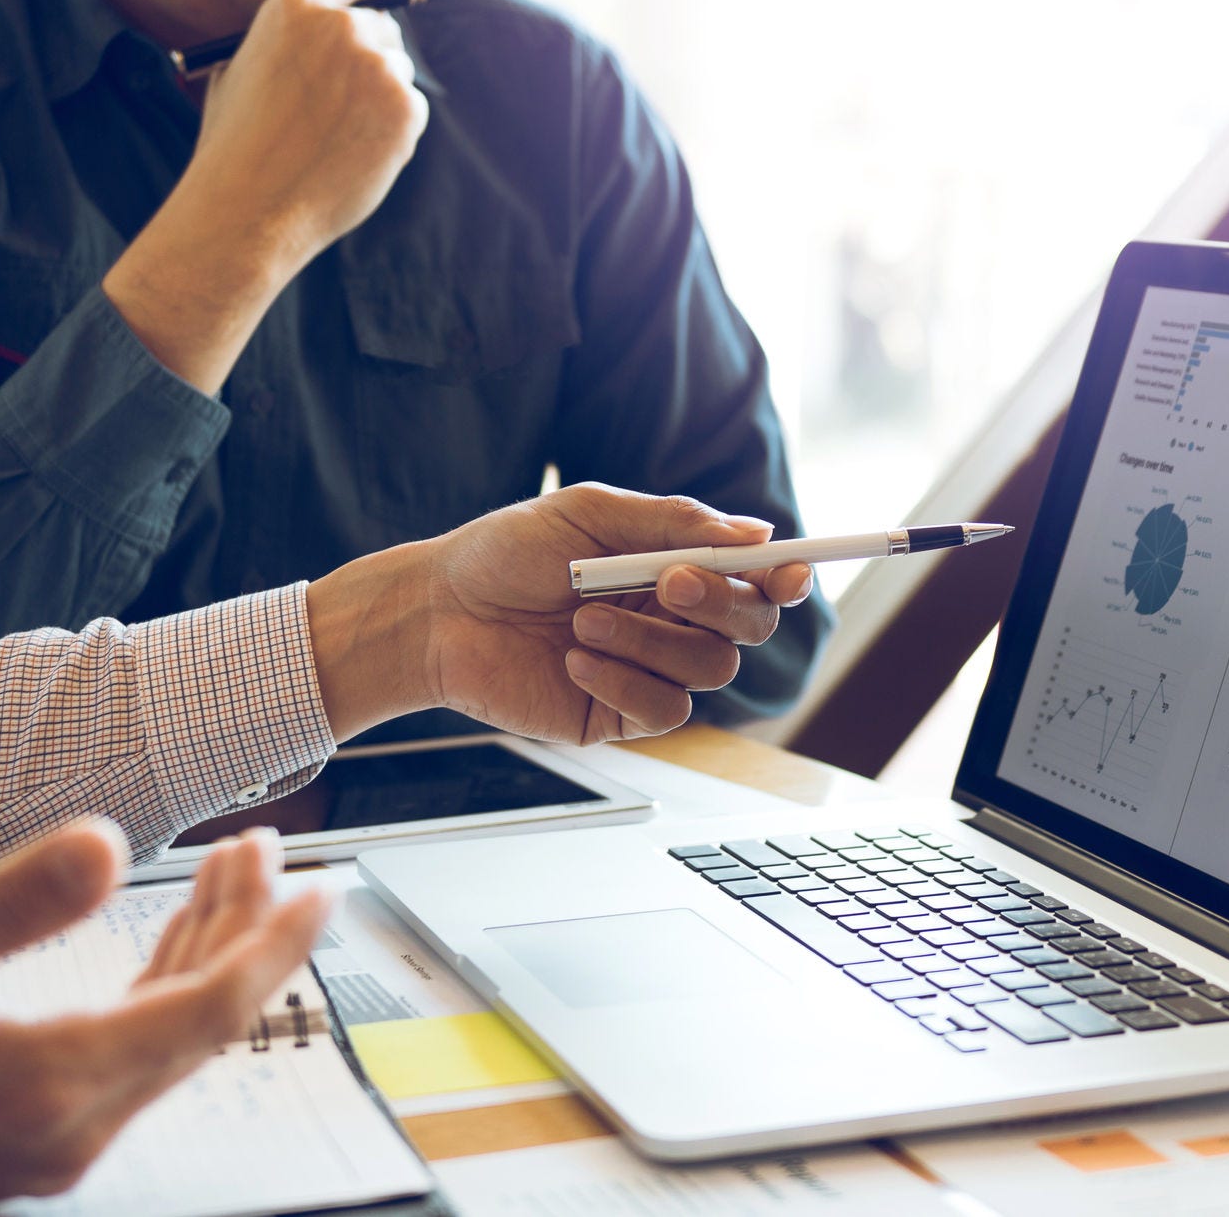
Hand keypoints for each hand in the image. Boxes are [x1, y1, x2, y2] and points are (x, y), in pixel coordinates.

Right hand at [0, 820, 327, 1215]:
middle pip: (205, 1017)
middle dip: (250, 927)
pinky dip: (167, 984)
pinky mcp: (38, 1131)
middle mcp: (75, 1123)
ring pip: (174, 1031)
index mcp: (52, 1083)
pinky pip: (136, 1050)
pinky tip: (174, 934)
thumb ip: (3, 907)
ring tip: (233, 866)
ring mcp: (60, 1136)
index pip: (212, 1008)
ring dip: (212, 948)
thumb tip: (104, 843)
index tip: (324, 886)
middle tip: (266, 846)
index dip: (276, 943)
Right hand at [105, 0, 427, 391]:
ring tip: (334, 139)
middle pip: (383, 28)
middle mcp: (341, 26)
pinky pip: (413, 110)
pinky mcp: (406, 108)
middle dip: (370, 61)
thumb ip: (285, 41)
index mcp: (293, 5)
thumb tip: (328, 29)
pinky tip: (353, 158)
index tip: (364, 19)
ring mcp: (377, 66)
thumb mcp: (239, 69)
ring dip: (381, 99)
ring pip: (399, 72)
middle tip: (344, 104)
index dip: (360, 1)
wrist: (248, 209)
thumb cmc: (235, 148)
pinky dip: (394, 133)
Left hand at [306, 483, 813, 743]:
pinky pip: (664, 711)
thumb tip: (757, 534)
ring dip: (651, 641)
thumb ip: (673, 524)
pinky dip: (624, 680)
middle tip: (665, 584)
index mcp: (674, 565)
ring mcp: (650, 670)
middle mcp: (673, 620)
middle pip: (750, 627)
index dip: (785, 576)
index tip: (790, 570)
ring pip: (709, 671)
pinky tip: (575, 658)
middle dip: (719, 604)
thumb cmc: (506, 553)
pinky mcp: (619, 714)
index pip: (754, 577)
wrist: (439, 611)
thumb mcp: (591, 514)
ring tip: (583, 619)